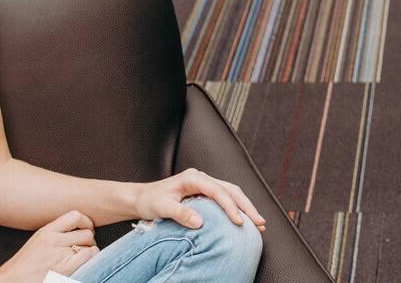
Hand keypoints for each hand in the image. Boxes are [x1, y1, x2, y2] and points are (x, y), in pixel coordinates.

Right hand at [0, 210, 99, 281]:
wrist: (11, 281)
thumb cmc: (24, 266)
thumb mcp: (37, 242)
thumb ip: (54, 234)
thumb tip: (76, 231)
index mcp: (46, 231)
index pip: (75, 216)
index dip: (87, 222)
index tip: (87, 229)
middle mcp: (53, 240)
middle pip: (86, 232)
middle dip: (90, 239)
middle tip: (86, 247)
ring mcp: (59, 254)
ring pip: (90, 244)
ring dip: (91, 250)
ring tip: (84, 257)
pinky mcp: (65, 268)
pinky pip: (88, 256)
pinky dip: (92, 258)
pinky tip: (85, 264)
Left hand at [133, 168, 267, 231]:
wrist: (140, 198)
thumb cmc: (150, 201)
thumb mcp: (162, 207)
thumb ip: (180, 213)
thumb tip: (200, 222)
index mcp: (193, 178)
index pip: (218, 191)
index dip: (230, 207)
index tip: (239, 222)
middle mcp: (201, 177)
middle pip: (231, 189)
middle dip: (247, 206)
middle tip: (260, 222)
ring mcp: (204, 184)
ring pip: (232, 192)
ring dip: (245, 206)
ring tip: (258, 222)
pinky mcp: (204, 192)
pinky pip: (226, 197)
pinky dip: (237, 207)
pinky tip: (244, 218)